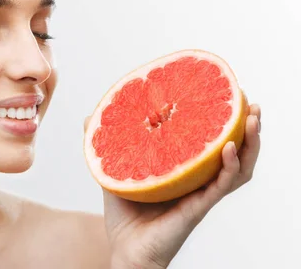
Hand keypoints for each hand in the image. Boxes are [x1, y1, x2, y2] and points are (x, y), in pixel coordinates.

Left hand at [85, 102, 261, 267]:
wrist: (125, 250)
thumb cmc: (124, 216)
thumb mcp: (114, 172)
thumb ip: (105, 146)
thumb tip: (90, 117)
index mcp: (184, 169)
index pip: (208, 141)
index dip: (219, 119)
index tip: (225, 93)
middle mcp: (198, 179)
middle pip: (232, 150)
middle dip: (246, 127)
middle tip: (251, 102)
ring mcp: (201, 192)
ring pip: (238, 166)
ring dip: (250, 142)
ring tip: (253, 118)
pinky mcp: (199, 206)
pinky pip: (222, 185)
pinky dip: (229, 166)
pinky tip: (228, 148)